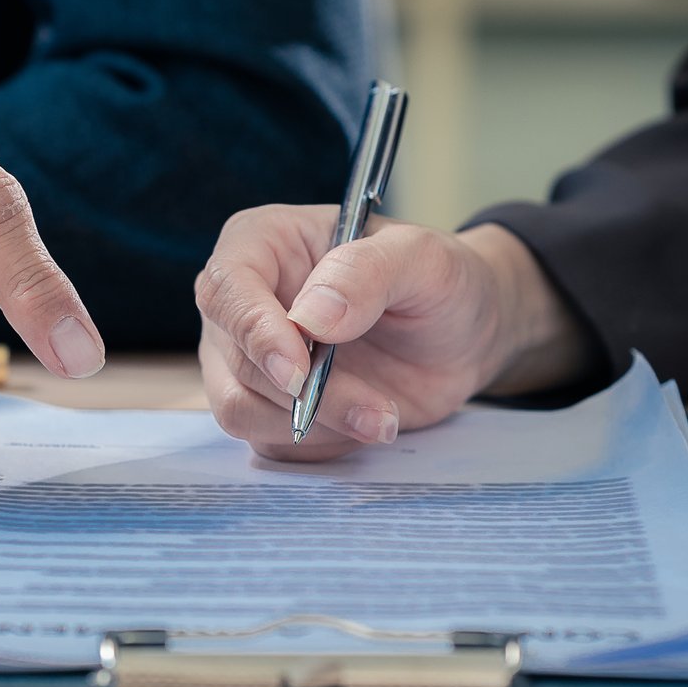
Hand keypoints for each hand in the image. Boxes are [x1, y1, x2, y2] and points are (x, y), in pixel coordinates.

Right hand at [193, 208, 591, 459]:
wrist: (461, 337)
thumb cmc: (437, 282)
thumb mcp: (423, 259)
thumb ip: (366, 273)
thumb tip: (310, 319)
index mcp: (264, 244)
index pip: (226, 288)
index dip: (253, 332)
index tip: (299, 371)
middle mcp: (244, 302)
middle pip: (234, 361)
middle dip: (305, 394)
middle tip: (375, 407)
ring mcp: (250, 359)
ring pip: (241, 410)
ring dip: (314, 426)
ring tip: (382, 416)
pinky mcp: (270, 407)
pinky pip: (272, 442)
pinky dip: (324, 443)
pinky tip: (368, 420)